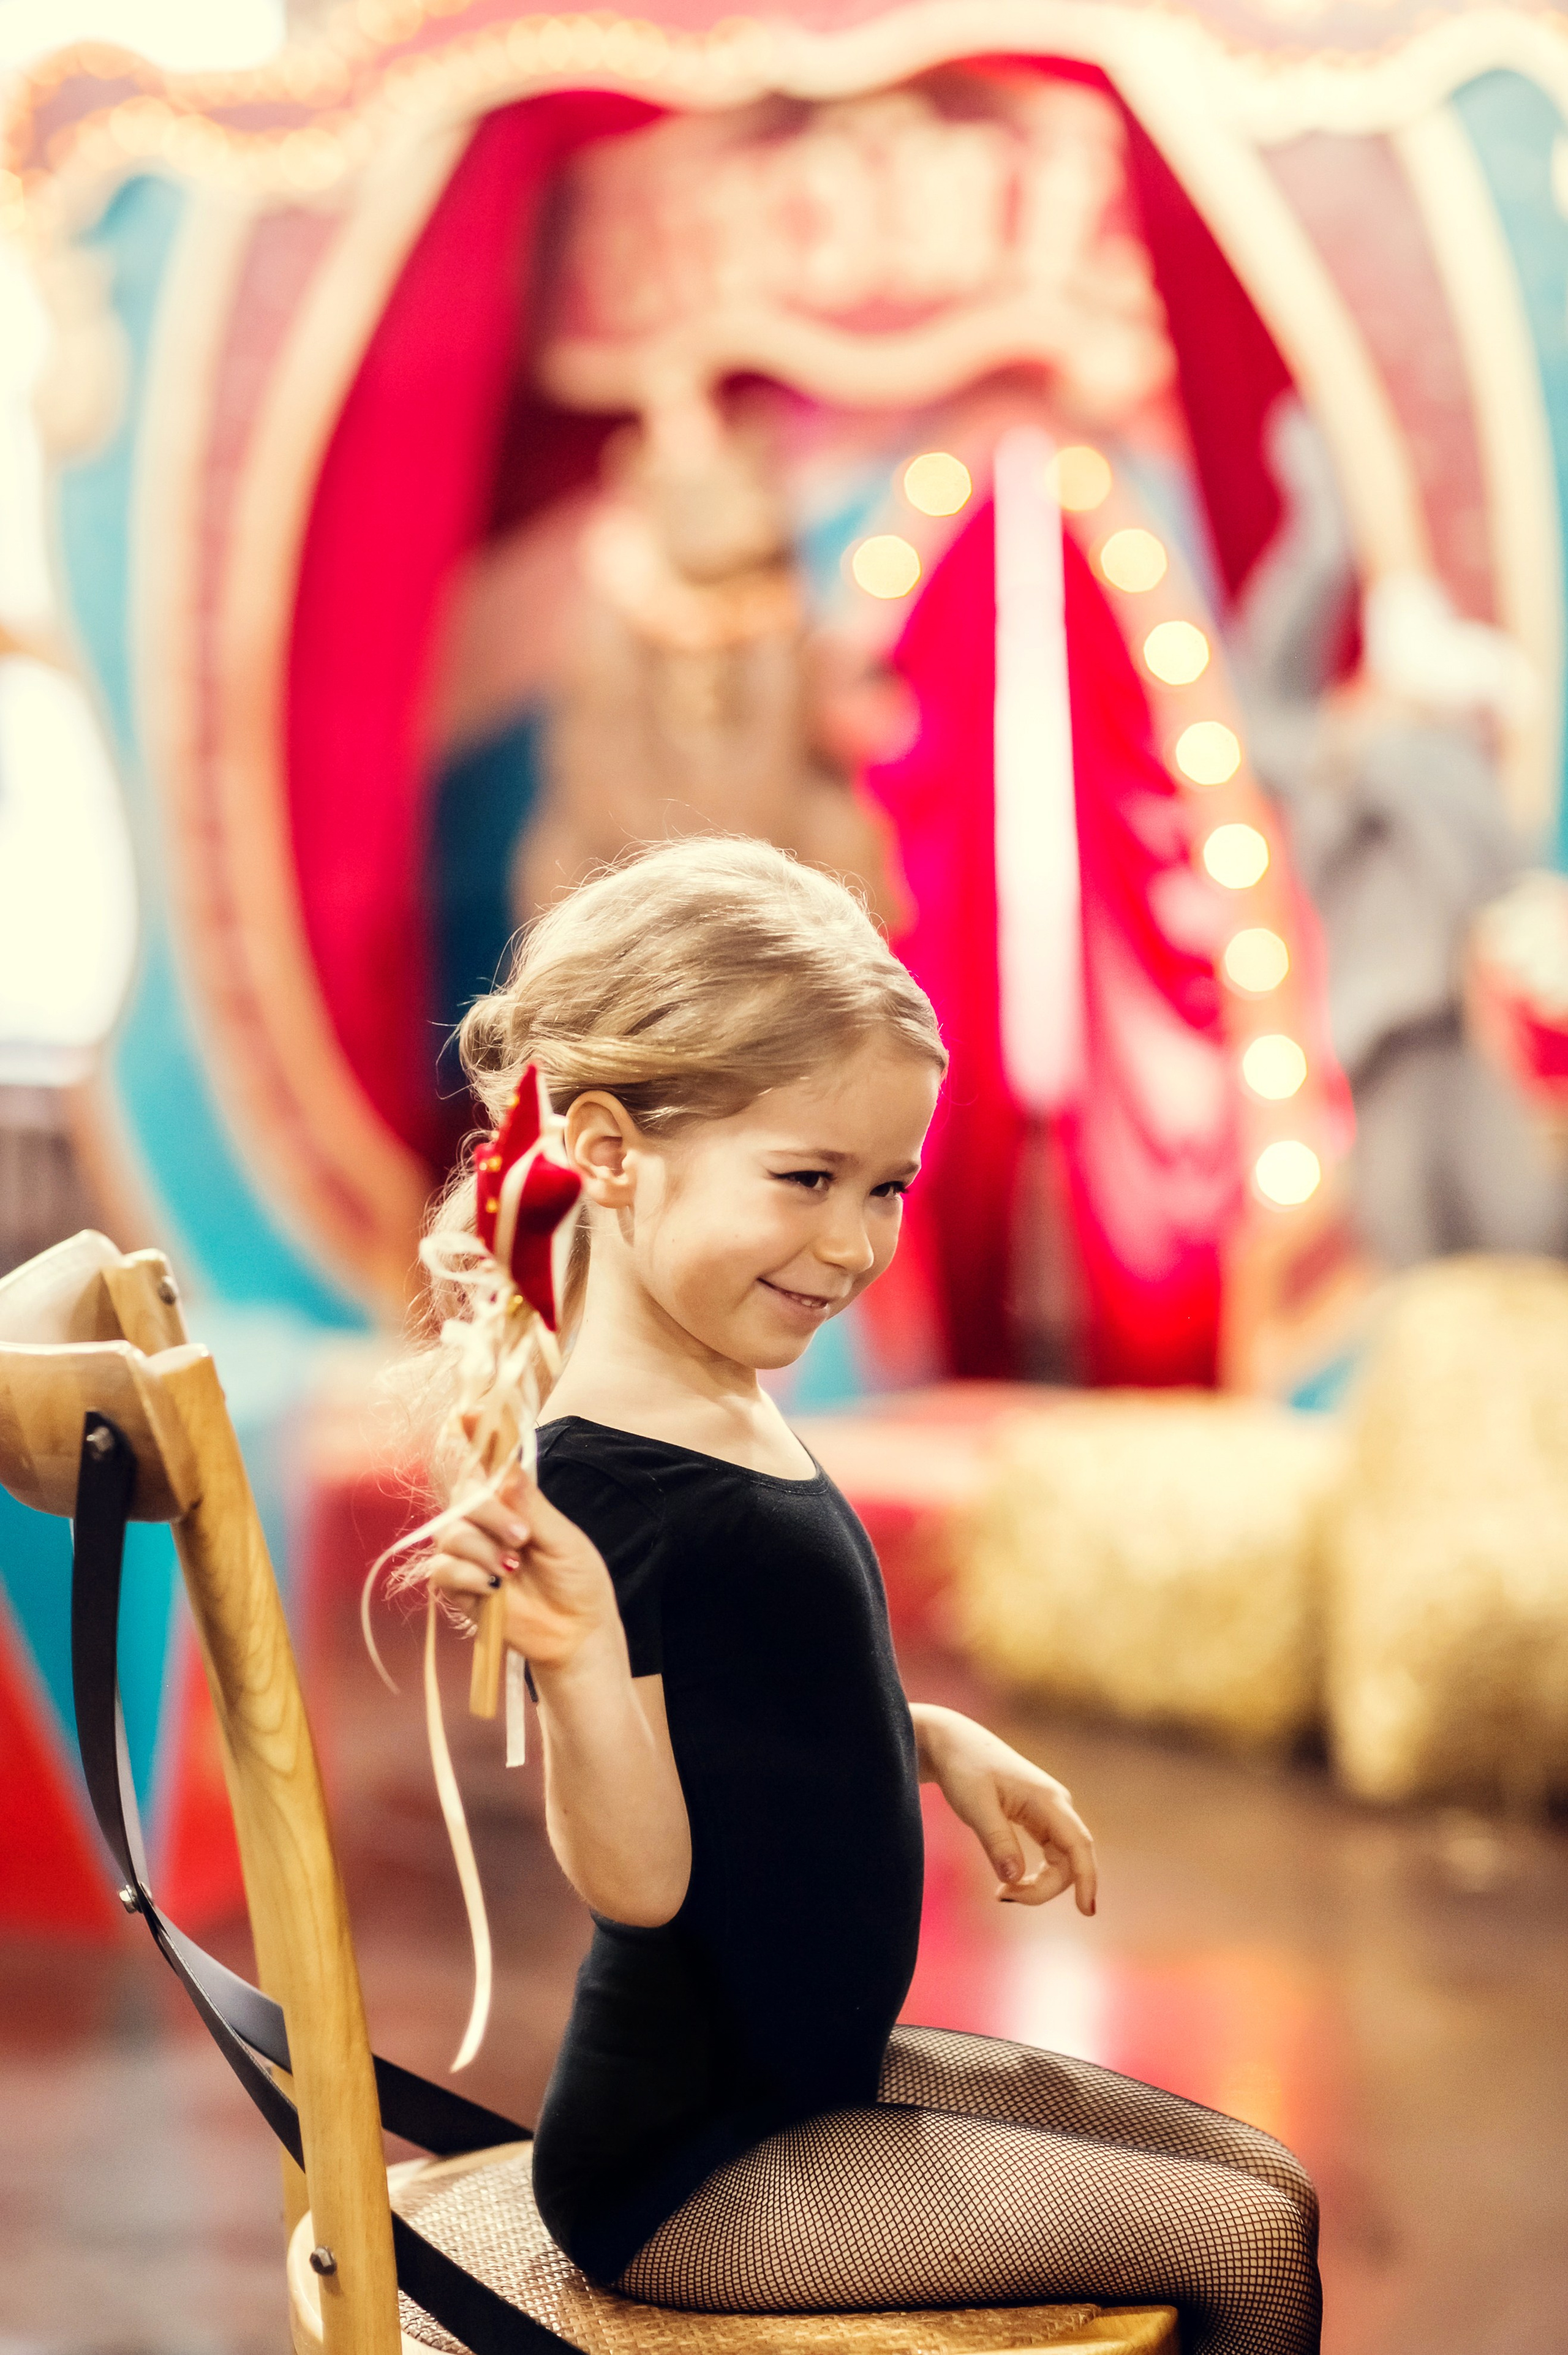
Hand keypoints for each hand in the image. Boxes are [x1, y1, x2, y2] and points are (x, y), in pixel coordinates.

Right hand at [427, 1457, 618, 1670]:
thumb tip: (507, 1469)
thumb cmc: (577, 1581)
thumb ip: (531, 1506)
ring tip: (512, 1568)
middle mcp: (486, 1523)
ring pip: (450, 1532)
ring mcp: (469, 1553)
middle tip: (522, 1538)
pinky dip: (468, 1575)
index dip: (477, 1437)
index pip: (489, 1464)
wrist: (577, 1632)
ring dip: (482, 1549)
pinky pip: (443, 1568)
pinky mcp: (458, 1586)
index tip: (468, 1414)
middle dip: (489, 1514)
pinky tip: (495, 1587)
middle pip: (463, 1496)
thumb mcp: (563, 1539)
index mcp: (514, 1503)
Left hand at [911, 1704, 1096, 1913]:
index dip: (1087, 1878)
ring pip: (1061, 1860)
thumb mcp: (975, 1805)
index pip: (1079, 1845)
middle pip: (1070, 1860)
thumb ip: (996, 1840)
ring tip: (1001, 1893)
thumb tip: (1014, 1878)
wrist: (953, 1743)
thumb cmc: (963, 1768)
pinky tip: (1012, 1881)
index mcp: (1047, 1799)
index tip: (1086, 1912)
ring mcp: (1049, 1812)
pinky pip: (1049, 1854)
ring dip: (1039, 1884)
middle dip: (1044, 1888)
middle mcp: (1056, 1806)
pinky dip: (1034, 1874)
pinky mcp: (1037, 1818)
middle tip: (1002, 1897)